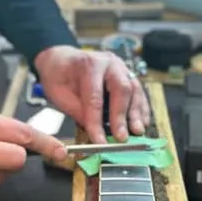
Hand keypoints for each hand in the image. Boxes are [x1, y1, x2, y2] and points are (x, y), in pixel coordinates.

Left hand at [34, 46, 150, 143]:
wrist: (62, 59)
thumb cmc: (59, 76)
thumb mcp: (59, 94)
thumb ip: (78, 111)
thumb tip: (95, 132)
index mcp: (89, 64)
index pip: (95, 97)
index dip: (97, 121)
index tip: (100, 141)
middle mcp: (109, 63)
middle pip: (121, 88)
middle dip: (122, 116)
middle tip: (122, 137)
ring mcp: (121, 67)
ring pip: (134, 89)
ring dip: (136, 113)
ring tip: (137, 132)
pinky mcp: (128, 74)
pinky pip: (138, 91)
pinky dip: (141, 108)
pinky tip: (142, 123)